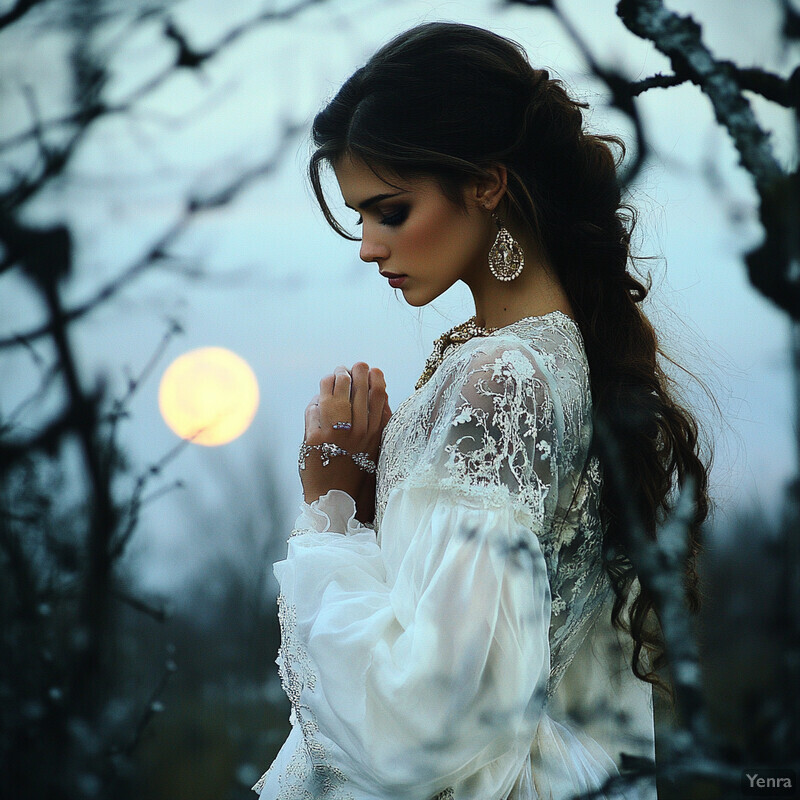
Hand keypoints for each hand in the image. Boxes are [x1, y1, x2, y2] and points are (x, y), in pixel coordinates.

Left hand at [301, 363, 388, 507]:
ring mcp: (336, 435)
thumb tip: (381, 391)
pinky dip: (315, 403)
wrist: (337, 500)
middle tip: (350, 367)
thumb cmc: (358, 470)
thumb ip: (381, 420)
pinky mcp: (314, 440)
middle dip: (353, 372)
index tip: (372, 370)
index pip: (378, 393)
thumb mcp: (378, 446)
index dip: (375, 377)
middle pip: (356, 388)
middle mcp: (358, 432)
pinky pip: (314, 409)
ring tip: (333, 377)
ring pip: (334, 392)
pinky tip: (318, 403)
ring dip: (332, 379)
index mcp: (375, 432)